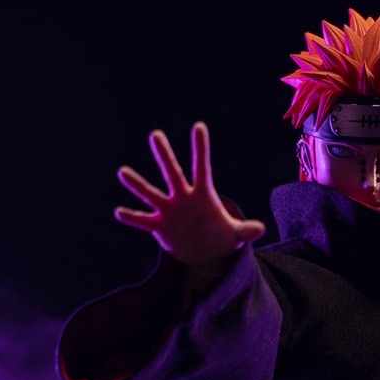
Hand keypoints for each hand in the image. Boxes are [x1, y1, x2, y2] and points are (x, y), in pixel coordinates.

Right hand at [115, 122, 264, 271]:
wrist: (204, 252)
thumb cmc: (220, 237)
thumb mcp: (235, 236)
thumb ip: (245, 230)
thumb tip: (260, 229)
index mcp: (202, 194)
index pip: (202, 167)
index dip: (200, 149)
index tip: (199, 126)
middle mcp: (183, 197)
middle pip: (172, 173)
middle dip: (165, 155)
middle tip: (155, 135)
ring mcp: (169, 210)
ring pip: (152, 194)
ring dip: (138, 185)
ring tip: (123, 172)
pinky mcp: (159, 226)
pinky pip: (143, 220)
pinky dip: (132, 217)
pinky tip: (119, 212)